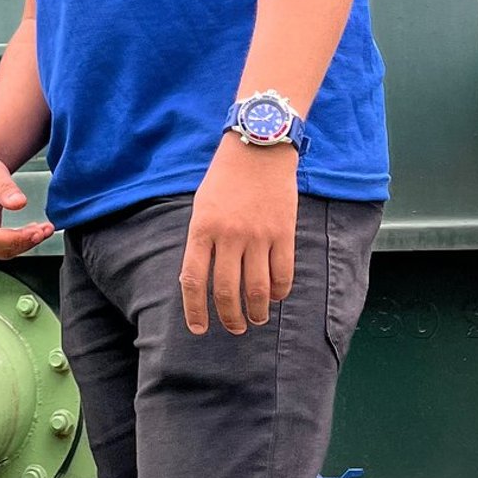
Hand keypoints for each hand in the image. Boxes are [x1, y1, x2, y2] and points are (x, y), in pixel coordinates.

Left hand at [180, 137, 297, 336]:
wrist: (259, 148)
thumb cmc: (225, 179)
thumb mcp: (202, 207)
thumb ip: (201, 241)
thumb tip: (202, 280)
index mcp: (202, 229)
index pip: (194, 280)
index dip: (195, 310)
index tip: (199, 329)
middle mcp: (229, 236)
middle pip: (227, 291)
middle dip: (230, 317)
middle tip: (235, 328)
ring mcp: (258, 235)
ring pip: (257, 288)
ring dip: (257, 311)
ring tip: (257, 319)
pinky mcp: (284, 232)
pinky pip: (283, 273)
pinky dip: (280, 291)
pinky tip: (276, 297)